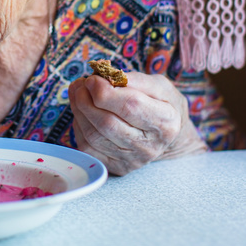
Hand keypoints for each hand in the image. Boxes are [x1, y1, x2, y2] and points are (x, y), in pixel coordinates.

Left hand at [68, 71, 207, 174]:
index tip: (92, 79)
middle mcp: (150, 147)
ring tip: (79, 93)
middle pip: (107, 124)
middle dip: (87, 101)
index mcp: (165, 123)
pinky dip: (79, 125)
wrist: (165, 134)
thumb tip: (106, 78)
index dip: (105, 92)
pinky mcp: (115, 167)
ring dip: (79, 110)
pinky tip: (82, 111)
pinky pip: (87, 147)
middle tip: (82, 84)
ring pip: (93, 137)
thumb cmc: (160, 104)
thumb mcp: (157, 85)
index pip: (130, 107)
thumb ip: (135, 80)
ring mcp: (131, 161)